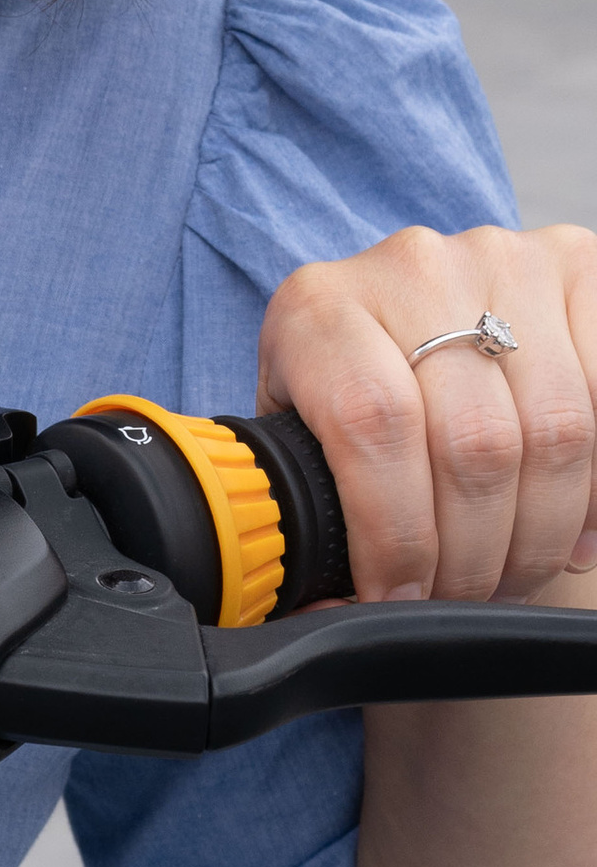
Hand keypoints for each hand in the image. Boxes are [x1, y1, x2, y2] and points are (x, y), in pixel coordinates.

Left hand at [259, 223, 596, 602]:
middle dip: (474, 554)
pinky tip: (572, 537)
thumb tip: (312, 604)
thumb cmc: (347, 385)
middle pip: (474, 441)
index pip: (372, 425)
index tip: (400, 595)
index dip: (396, 533)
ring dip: (539, 534)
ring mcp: (504, 262)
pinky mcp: (577, 270)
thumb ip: (302, 496)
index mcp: (321, 306)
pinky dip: (596, 494)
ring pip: (556, 432)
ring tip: (511, 574)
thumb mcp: (299, 424)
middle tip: (462, 598)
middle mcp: (414, 269)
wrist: (407, 306)